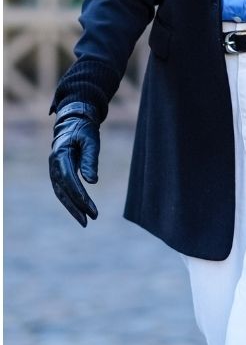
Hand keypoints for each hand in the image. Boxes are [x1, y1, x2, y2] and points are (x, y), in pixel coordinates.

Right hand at [49, 102, 100, 226]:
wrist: (73, 122)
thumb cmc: (84, 131)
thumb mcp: (91, 142)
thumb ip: (90, 160)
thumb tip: (92, 182)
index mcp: (60, 155)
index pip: (68, 179)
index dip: (79, 194)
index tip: (90, 207)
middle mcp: (54, 164)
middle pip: (62, 190)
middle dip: (75, 206)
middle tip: (89, 220)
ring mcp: (54, 169)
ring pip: (61, 193)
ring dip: (72, 208)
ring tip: (86, 221)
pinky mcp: (58, 172)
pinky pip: (63, 190)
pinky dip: (70, 201)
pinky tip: (80, 211)